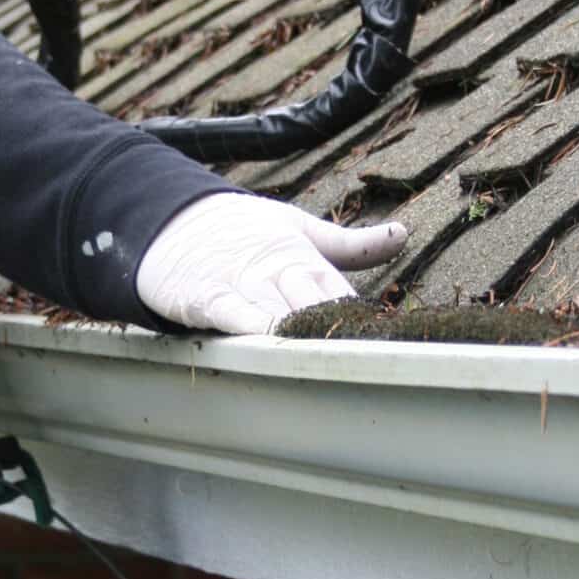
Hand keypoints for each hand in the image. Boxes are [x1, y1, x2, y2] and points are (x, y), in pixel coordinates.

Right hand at [134, 193, 407, 335]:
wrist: (174, 221)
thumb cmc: (242, 231)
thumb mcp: (298, 227)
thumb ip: (350, 243)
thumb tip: (404, 234)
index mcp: (304, 256)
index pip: (340, 290)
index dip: (361, 317)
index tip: (388, 341)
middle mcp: (276, 269)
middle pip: (314, 303)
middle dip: (337, 329)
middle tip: (368, 358)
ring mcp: (240, 283)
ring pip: (276, 311)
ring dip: (301, 334)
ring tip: (329, 357)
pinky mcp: (206, 296)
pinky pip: (230, 313)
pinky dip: (250, 327)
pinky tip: (270, 342)